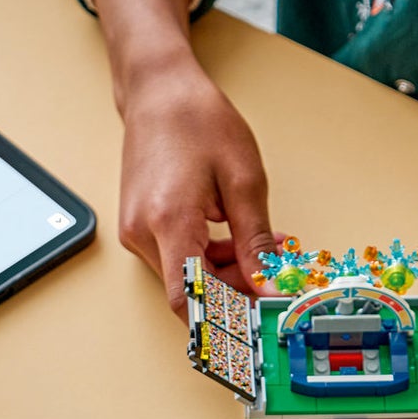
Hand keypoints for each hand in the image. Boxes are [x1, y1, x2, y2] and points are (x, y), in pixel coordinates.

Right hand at [117, 60, 279, 312]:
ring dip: (231, 275)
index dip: (225, 323)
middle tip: (280, 280)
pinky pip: (181, 259)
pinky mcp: (142, 227)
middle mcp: (143, 233)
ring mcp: (138, 231)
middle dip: (240, 293)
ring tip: (269, 251)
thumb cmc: (197, 122)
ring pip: (190, 279)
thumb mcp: (243, 182)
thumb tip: (269, 287)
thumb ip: (256, 243)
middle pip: (194, 292)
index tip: (259, 328)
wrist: (158, 91)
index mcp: (168, 221)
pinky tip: (242, 242)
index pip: (190, 300)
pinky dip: (214, 260)